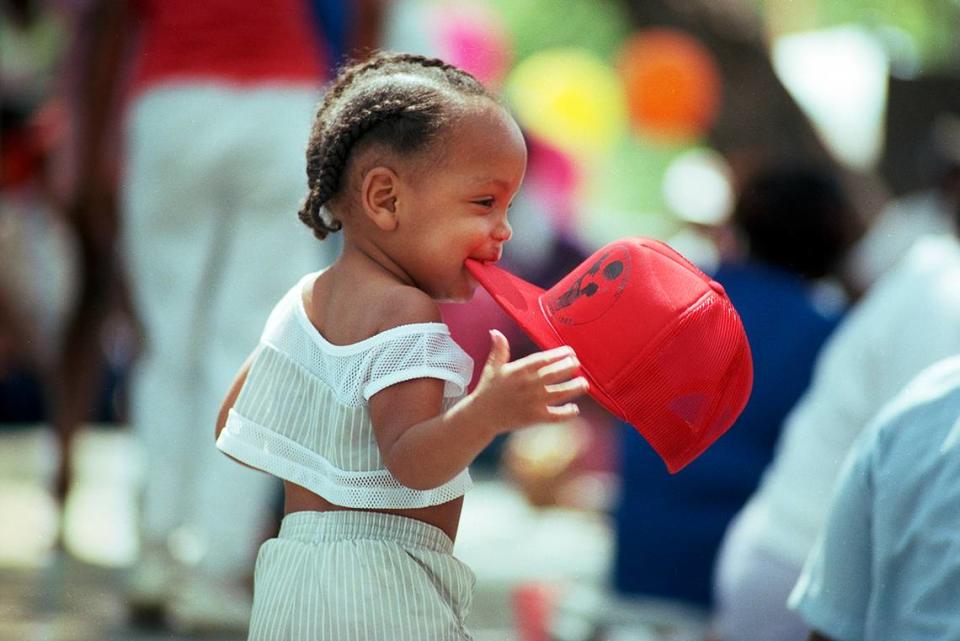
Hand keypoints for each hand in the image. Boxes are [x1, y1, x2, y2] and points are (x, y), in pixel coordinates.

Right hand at [469, 329, 588, 434]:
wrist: (482, 416)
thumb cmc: (488, 390)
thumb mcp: (492, 367)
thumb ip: (499, 349)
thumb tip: (495, 332)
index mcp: (519, 371)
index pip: (543, 359)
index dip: (559, 354)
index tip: (570, 351)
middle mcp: (528, 385)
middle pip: (554, 374)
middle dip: (570, 367)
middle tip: (578, 364)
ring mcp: (533, 402)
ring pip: (559, 393)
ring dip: (574, 388)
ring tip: (584, 384)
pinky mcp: (535, 417)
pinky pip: (556, 415)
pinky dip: (567, 413)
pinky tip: (575, 408)